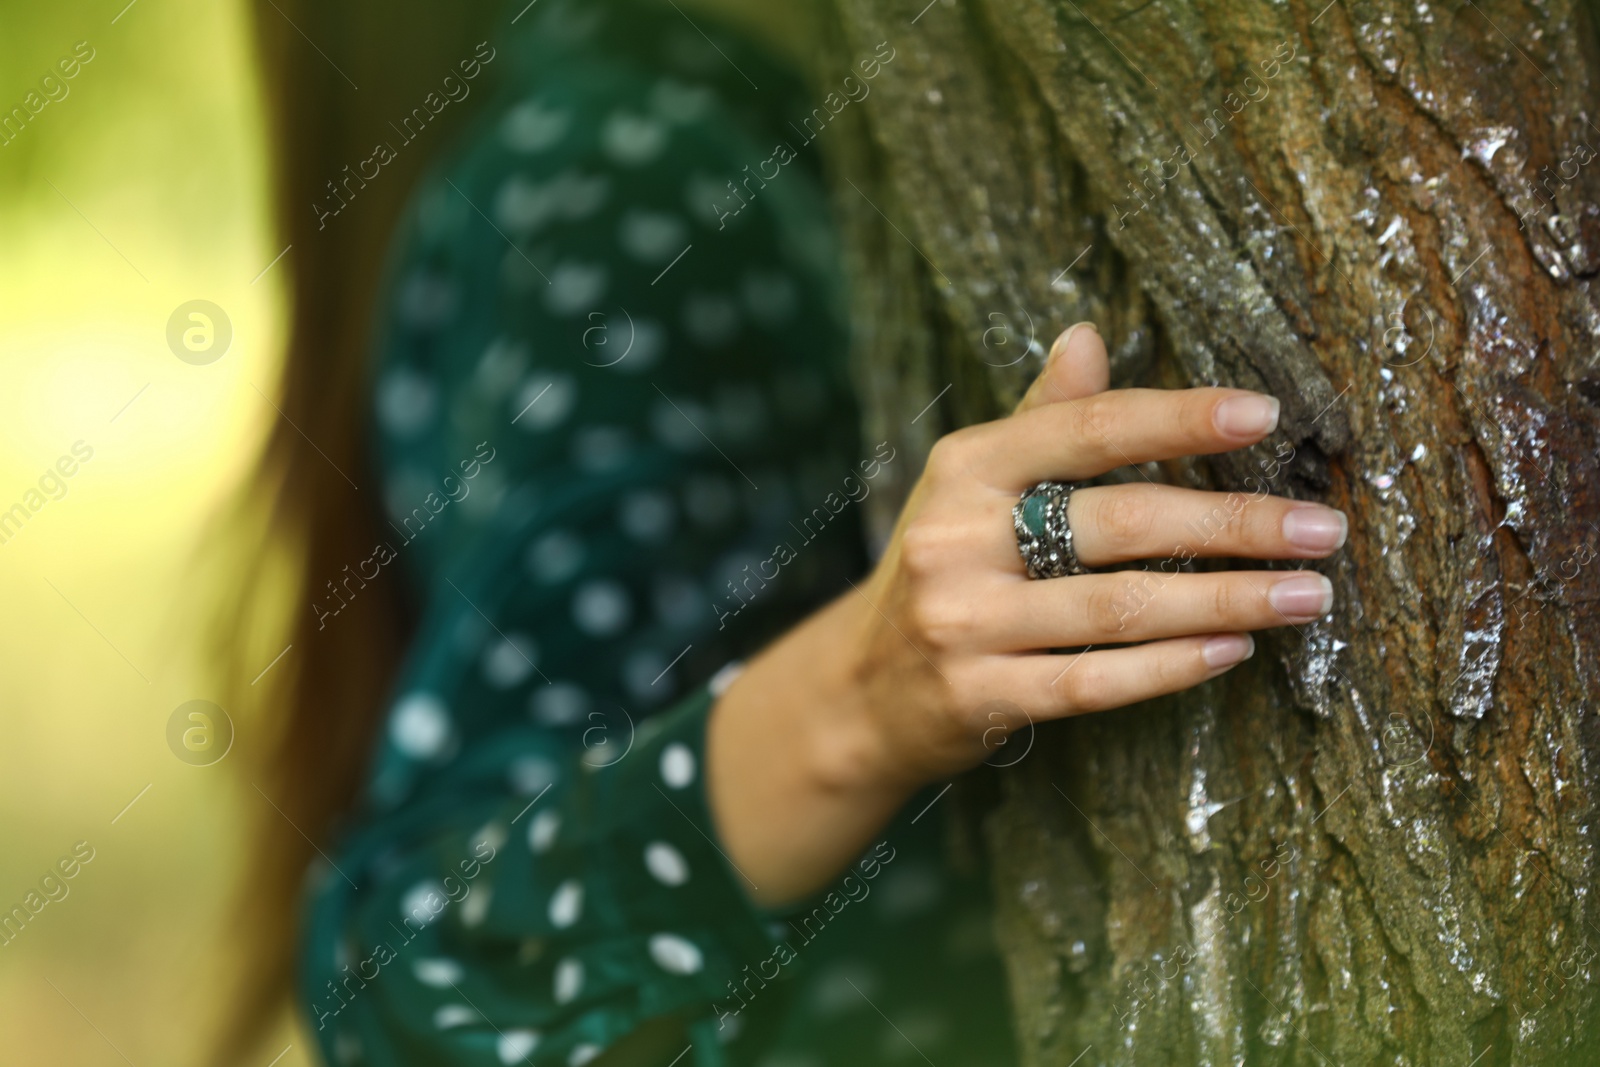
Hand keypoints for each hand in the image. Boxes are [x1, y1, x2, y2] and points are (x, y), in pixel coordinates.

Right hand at [707, 323, 1345, 902]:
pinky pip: (1093, 682)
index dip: (1177, 419)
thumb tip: (1089, 334)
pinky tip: (1233, 653)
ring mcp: (965, 622)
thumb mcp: (970, 486)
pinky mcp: (978, 697)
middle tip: (1322, 528)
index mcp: (964, 468)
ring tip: (1307, 595)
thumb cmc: (943, 569)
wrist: (862, 690)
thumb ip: (1038, 418)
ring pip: (1118, 609)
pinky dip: (1170, 668)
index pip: (1086, 429)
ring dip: (1225, 602)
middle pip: (1119, 523)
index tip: (1265, 415)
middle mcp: (957, 539)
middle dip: (1232, 525)